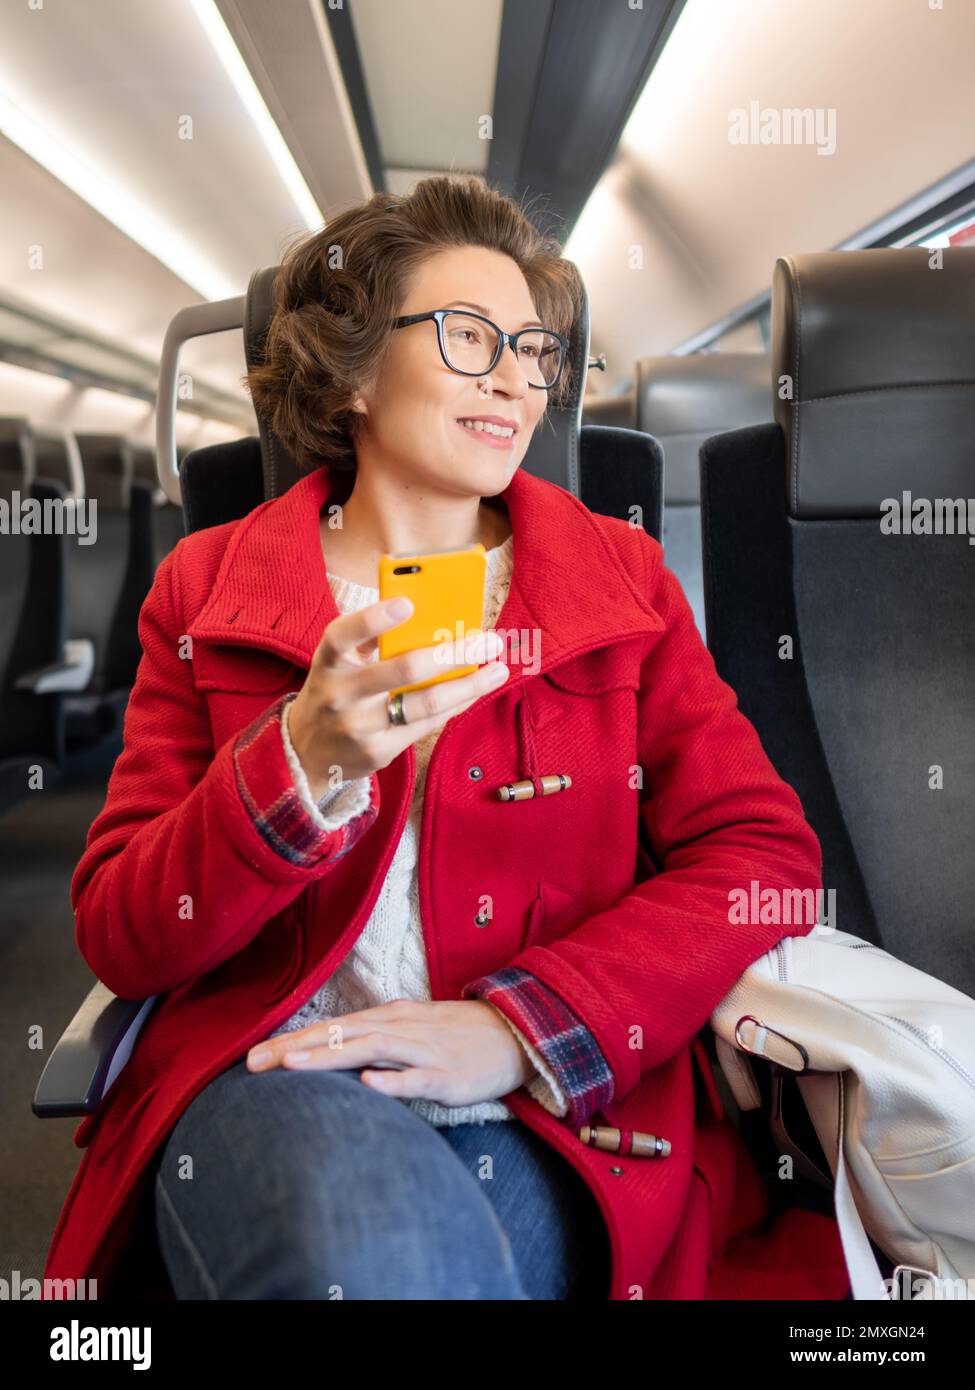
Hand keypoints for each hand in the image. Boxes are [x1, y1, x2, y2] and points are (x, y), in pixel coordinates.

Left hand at [245, 999, 536, 1104]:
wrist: (517, 1034)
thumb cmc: (458, 1036)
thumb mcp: (412, 1031)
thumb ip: (374, 1040)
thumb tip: (332, 1053)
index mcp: (388, 1018)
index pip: (331, 1028)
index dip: (292, 1041)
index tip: (252, 1057)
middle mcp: (400, 1029)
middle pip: (339, 1035)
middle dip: (294, 1049)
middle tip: (251, 1064)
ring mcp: (423, 1050)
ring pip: (369, 1050)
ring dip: (328, 1057)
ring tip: (290, 1066)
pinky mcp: (448, 1076)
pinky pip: (417, 1079)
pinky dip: (392, 1081)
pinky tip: (367, 1084)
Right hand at [288, 599, 508, 798]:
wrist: (306, 754)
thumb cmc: (335, 692)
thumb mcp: (338, 664)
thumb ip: (371, 642)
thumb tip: (429, 617)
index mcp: (328, 662)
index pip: (343, 635)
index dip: (373, 619)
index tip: (408, 604)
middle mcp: (341, 694)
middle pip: (402, 670)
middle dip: (452, 653)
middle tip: (488, 641)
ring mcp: (360, 726)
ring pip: (424, 703)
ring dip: (468, 684)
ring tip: (498, 669)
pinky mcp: (378, 750)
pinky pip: (427, 724)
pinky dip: (456, 704)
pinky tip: (475, 690)